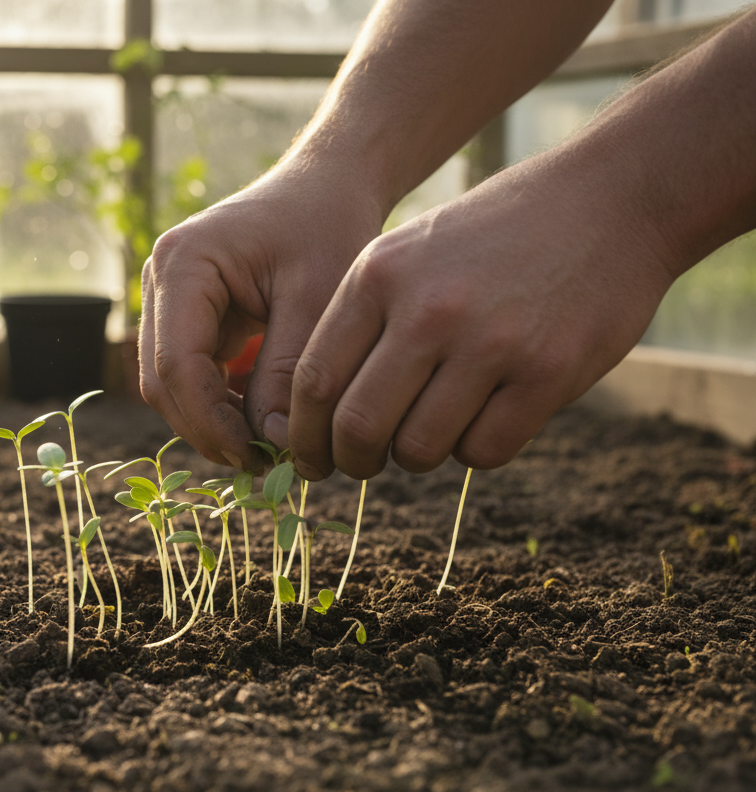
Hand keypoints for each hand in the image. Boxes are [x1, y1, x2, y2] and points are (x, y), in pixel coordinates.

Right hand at [139, 156, 383, 470]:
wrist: (327, 186)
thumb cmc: (328, 228)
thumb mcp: (318, 300)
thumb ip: (289, 372)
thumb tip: (273, 443)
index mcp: (183, 263)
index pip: (177, 363)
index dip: (210, 421)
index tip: (256, 456)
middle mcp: (160, 278)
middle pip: (162, 380)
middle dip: (207, 428)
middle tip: (263, 463)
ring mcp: (166, 296)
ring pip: (169, 384)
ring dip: (211, 421)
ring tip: (265, 448)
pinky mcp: (184, 312)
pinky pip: (188, 373)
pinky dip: (218, 403)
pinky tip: (259, 422)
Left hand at [285, 150, 676, 481]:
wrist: (610, 200)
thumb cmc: (495, 234)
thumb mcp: (409, 251)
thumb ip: (363, 319)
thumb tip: (319, 413)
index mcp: (378, 276)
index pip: (315, 381)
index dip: (305, 435)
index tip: (310, 457)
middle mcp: (427, 310)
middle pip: (358, 426)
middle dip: (351, 461)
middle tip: (359, 466)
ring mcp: (490, 343)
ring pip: (419, 448)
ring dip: (416, 457)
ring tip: (429, 431)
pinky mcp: (547, 373)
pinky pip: (484, 451)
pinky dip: (475, 450)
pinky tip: (485, 418)